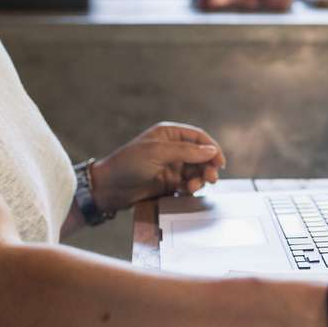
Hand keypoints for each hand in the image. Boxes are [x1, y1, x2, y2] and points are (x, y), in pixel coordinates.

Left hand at [91, 123, 225, 212]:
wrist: (108, 189)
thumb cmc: (128, 164)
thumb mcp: (157, 153)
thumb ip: (186, 151)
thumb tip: (211, 150)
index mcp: (169, 134)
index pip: (198, 137)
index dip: (211, 148)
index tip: (219, 162)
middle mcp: (171, 149)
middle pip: (200, 156)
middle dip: (207, 167)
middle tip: (210, 179)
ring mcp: (170, 167)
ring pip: (196, 171)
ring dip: (199, 179)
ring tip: (194, 187)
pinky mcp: (168, 183)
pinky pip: (187, 184)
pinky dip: (191, 188)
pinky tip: (187, 192)